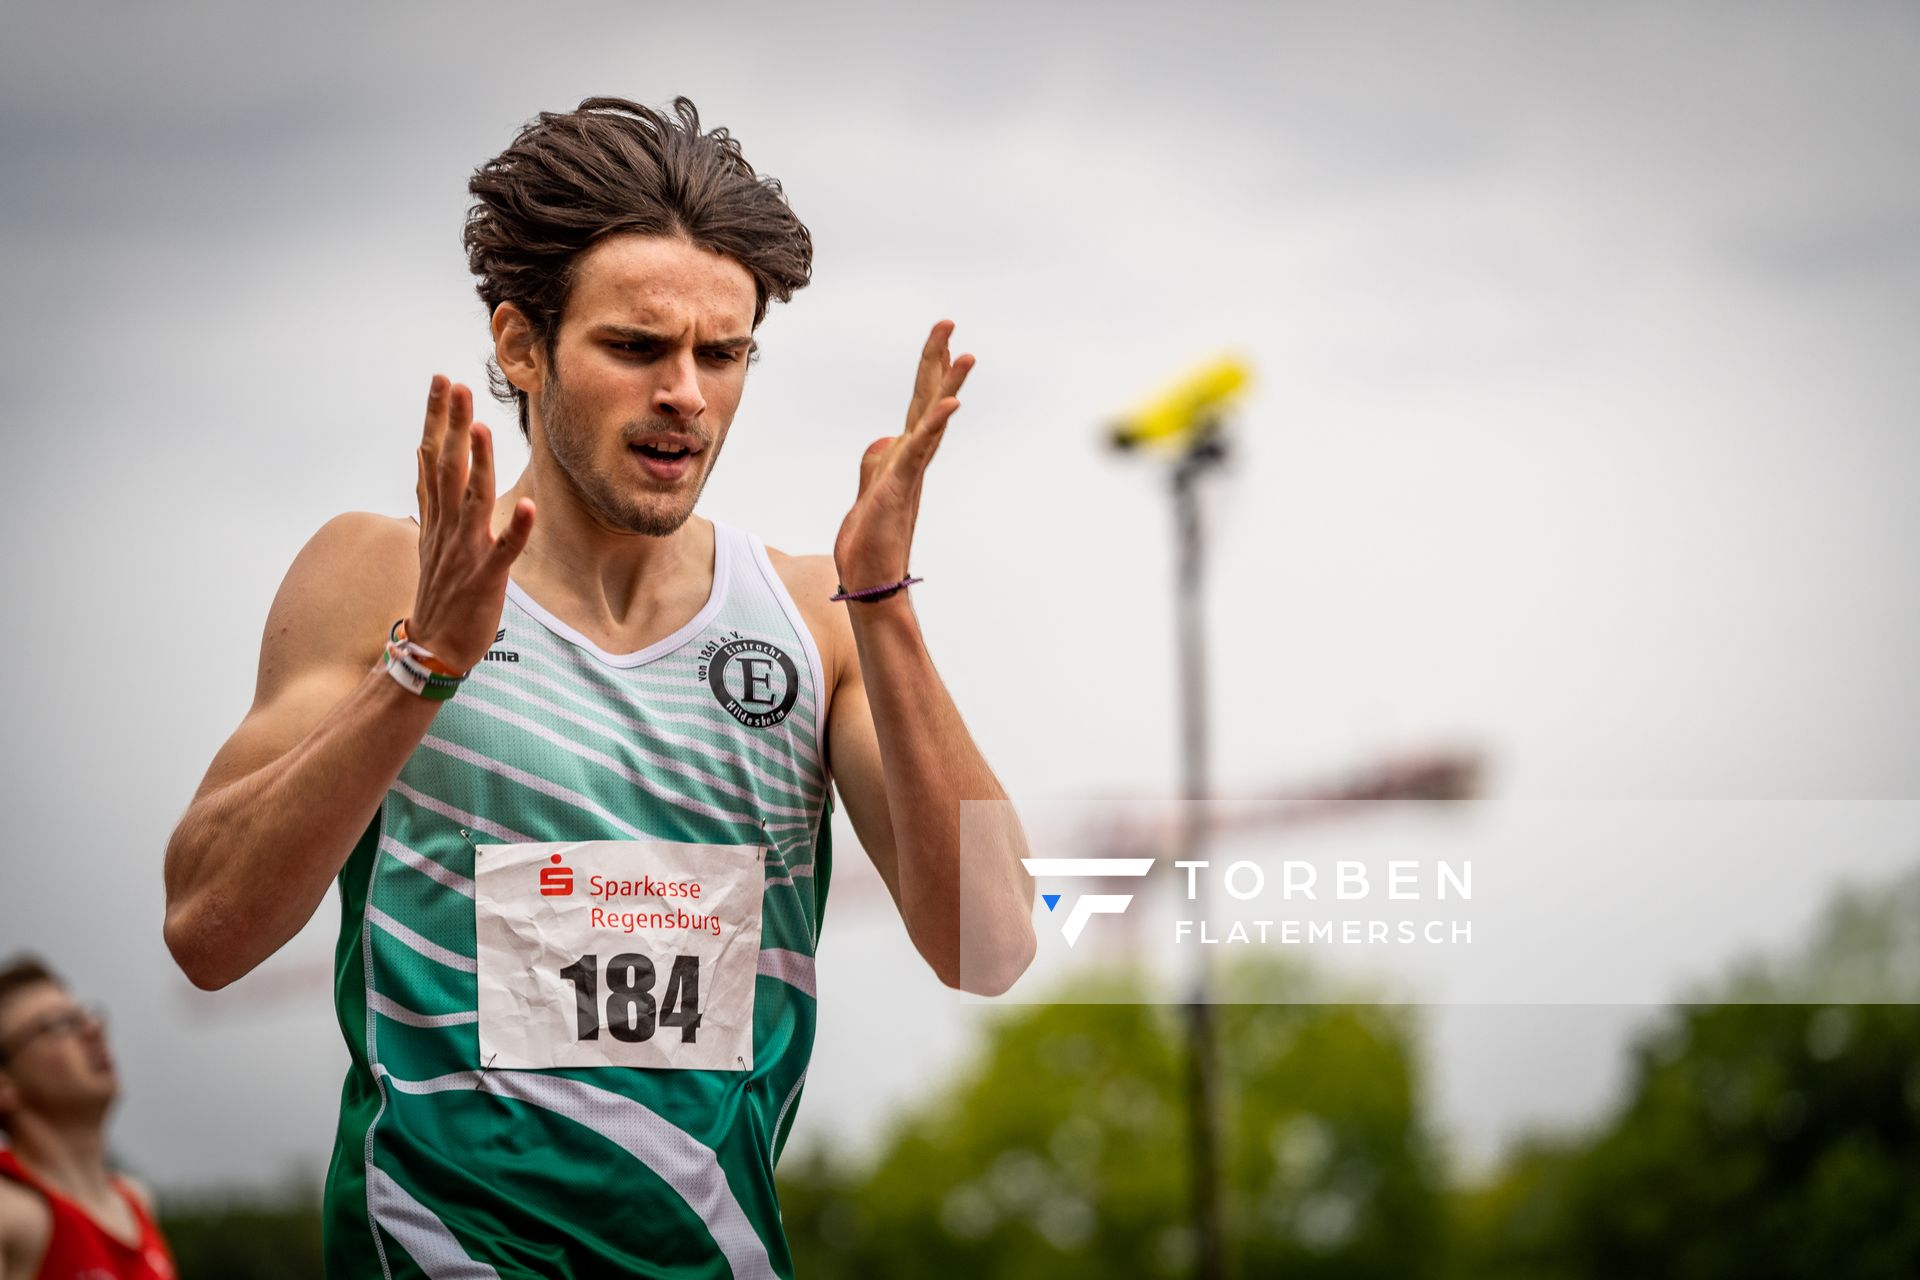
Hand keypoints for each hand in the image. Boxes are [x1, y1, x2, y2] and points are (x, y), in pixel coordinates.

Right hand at [409, 376, 534, 670]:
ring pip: (472, 500)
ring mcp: (466, 552)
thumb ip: (430, 494)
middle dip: (453, 425)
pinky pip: (504, 551)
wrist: (433, 647)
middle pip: (448, 467)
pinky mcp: (486, 578)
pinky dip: (517, 530)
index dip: (438, 418)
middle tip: (456, 385)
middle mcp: (448, 528)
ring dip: (479, 464)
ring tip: (484, 428)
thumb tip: (422, 452)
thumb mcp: (429, 536)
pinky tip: (531, 508)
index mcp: (437, 516)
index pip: (433, 456)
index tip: (442, 380)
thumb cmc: (440, 590)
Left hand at [834, 320, 974, 590]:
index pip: (919, 406)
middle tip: (949, 322)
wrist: (870, 585)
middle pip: (927, 401)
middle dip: (937, 361)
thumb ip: (874, 465)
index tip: (941, 338)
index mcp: (903, 459)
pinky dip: (934, 427)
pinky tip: (950, 405)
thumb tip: (881, 441)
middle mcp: (912, 461)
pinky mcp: (899, 490)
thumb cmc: (869, 545)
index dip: (928, 371)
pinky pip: (918, 453)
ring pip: (930, 421)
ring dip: (948, 386)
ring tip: (966, 353)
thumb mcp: (866, 494)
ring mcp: (908, 474)